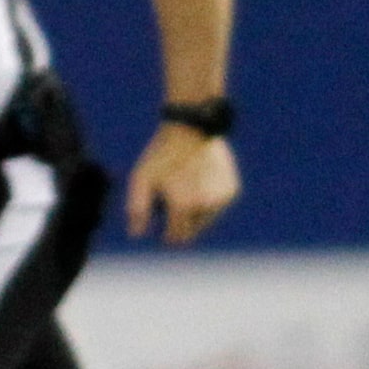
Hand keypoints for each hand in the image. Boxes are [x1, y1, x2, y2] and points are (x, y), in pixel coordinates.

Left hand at [126, 122, 240, 244]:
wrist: (192, 129)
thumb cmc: (161, 155)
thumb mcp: (141, 179)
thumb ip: (137, 209)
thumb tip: (136, 235)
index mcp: (182, 207)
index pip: (175, 238)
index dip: (165, 235)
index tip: (161, 227)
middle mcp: (205, 206)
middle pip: (192, 232)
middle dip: (180, 225)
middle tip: (172, 204)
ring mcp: (221, 198)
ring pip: (206, 220)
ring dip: (195, 213)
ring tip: (185, 189)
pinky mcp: (232, 190)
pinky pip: (217, 206)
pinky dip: (208, 200)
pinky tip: (199, 182)